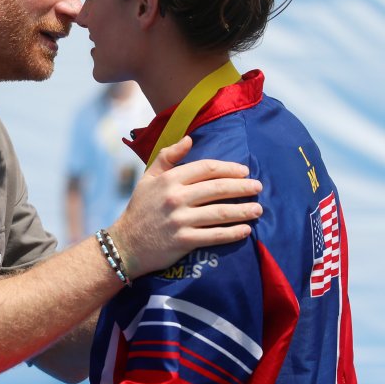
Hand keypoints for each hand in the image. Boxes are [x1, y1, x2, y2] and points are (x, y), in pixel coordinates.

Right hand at [111, 136, 261, 276]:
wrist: (125, 245)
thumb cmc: (140, 209)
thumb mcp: (148, 178)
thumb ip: (167, 156)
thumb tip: (189, 139)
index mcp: (169, 179)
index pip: (206, 168)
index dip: (229, 168)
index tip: (244, 171)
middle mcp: (175, 197)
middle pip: (217, 189)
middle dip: (242, 187)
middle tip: (258, 188)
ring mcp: (180, 220)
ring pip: (220, 212)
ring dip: (243, 210)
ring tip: (258, 209)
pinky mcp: (183, 241)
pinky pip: (214, 235)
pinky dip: (233, 233)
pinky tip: (245, 230)